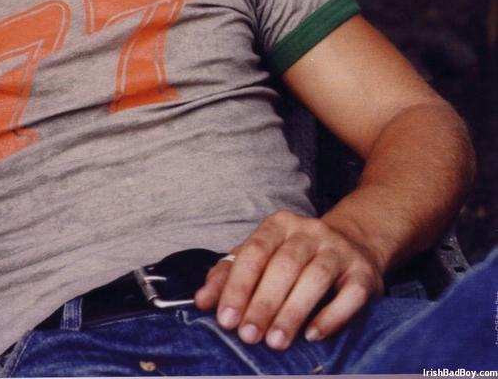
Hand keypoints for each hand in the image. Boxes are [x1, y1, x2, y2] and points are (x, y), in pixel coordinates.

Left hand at [194, 210, 383, 349]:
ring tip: (275, 341)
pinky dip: (331, 316)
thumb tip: (202, 300)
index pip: (255, 251)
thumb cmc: (297, 256)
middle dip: (263, 303)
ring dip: (292, 312)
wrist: (355, 243)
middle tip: (249, 336)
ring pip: (314, 278)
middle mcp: (310, 232)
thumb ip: (230, 275)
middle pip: (284, 265)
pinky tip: (313, 335)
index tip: (226, 318)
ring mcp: (339, 250)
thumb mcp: (262, 256)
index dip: (238, 285)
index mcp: (280, 225)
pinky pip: (349, 294)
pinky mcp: (363, 273)